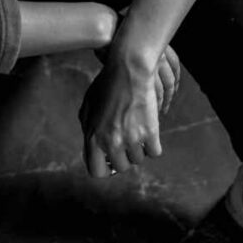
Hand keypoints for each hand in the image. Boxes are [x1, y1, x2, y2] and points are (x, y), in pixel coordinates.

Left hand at [79, 54, 162, 177]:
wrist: (129, 70)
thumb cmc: (107, 84)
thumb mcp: (88, 104)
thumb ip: (88, 126)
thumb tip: (91, 142)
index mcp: (93, 138)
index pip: (97, 172)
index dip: (105, 168)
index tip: (111, 160)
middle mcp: (111, 142)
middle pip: (122, 167)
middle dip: (125, 157)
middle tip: (127, 142)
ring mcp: (131, 139)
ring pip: (139, 159)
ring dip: (140, 149)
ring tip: (138, 131)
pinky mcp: (150, 133)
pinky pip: (155, 153)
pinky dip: (154, 146)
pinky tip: (151, 133)